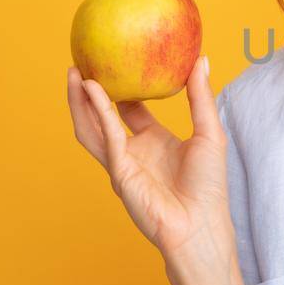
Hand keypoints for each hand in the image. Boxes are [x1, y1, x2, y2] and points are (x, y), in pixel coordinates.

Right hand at [66, 55, 232, 260]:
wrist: (202, 225)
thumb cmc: (209, 186)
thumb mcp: (209, 132)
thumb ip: (201, 97)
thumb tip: (201, 59)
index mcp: (155, 142)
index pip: (132, 111)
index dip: (122, 88)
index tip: (118, 62)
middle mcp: (134, 151)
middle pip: (103, 117)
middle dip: (90, 92)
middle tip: (83, 63)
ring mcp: (123, 163)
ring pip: (91, 128)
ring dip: (80, 102)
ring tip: (74, 73)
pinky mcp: (119, 172)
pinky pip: (105, 137)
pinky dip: (98, 112)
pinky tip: (93, 90)